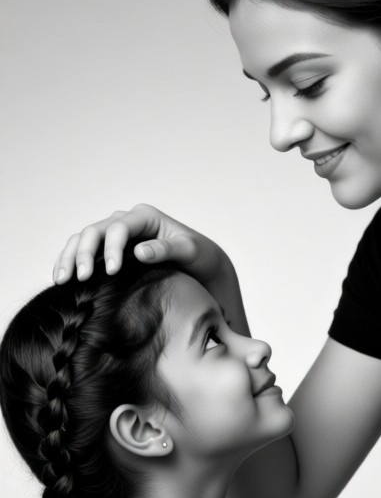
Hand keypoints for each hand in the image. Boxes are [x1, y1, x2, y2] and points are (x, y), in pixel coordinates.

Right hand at [53, 204, 232, 286]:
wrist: (201, 267)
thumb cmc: (199, 256)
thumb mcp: (190, 251)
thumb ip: (166, 249)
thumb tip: (139, 252)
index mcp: (144, 217)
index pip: (118, 228)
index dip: (111, 248)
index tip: (112, 272)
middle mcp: (125, 221)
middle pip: (94, 231)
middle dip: (84, 253)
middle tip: (81, 279)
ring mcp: (114, 235)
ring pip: (82, 240)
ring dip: (69, 258)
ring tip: (62, 280)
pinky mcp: (108, 250)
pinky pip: (82, 252)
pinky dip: (70, 263)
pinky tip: (63, 280)